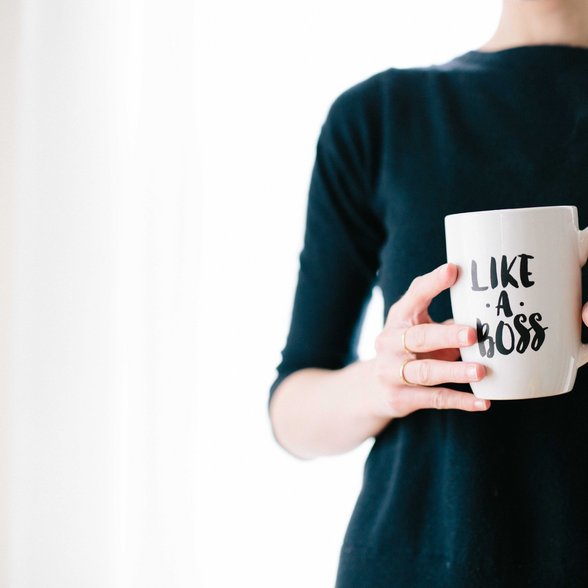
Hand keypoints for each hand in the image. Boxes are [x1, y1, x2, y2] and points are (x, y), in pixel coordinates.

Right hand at [370, 262, 489, 418]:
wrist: (374, 388)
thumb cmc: (409, 349)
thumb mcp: (419, 326)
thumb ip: (445, 317)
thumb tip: (488, 303)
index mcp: (399, 318)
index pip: (414, 297)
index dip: (432, 284)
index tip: (453, 270)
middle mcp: (390, 343)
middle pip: (418, 338)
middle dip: (446, 336)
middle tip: (473, 334)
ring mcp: (391, 372)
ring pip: (425, 372)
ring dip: (454, 371)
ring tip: (481, 371)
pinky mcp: (399, 398)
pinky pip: (433, 399)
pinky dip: (459, 401)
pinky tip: (483, 402)